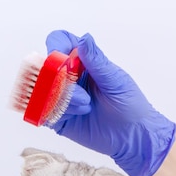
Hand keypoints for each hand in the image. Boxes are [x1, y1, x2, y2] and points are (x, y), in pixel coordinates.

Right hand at [45, 30, 175, 175]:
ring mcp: (61, 96)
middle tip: (83, 96)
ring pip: (44, 90)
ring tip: (86, 107)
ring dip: (64, 99)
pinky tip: (76, 115)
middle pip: (46, 67)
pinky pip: (43, 110)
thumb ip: (96, 61)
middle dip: (61, 81)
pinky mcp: (57, 117)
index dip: (55, 47)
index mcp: (83, 61)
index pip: (59, 42)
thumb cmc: (129, 105)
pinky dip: (56, 112)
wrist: (131, 137)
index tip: (64, 62)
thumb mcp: (115, 80)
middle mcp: (69, 76)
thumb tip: (84, 38)